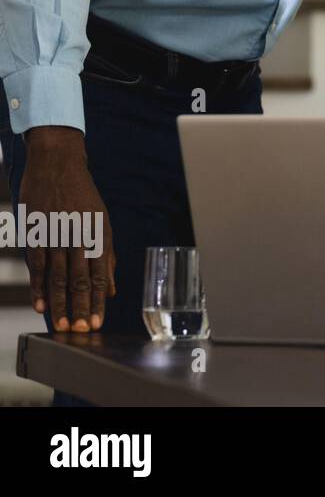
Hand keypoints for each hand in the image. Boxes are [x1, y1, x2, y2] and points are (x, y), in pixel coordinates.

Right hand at [19, 127, 115, 331]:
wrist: (58, 164)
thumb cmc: (83, 197)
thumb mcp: (102, 223)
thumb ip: (107, 257)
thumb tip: (113, 289)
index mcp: (100, 236)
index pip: (101, 276)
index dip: (100, 302)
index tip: (98, 324)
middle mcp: (81, 238)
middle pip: (81, 280)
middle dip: (82, 308)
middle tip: (82, 332)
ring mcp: (58, 236)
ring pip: (59, 277)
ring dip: (61, 304)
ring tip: (63, 326)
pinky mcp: (38, 233)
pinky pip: (38, 265)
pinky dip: (39, 287)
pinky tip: (41, 306)